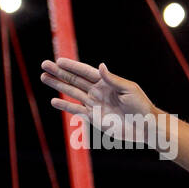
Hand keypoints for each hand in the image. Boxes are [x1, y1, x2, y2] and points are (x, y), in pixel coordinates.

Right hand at [40, 58, 158, 145]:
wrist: (145, 127)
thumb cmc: (141, 106)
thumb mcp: (129, 90)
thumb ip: (113, 79)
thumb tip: (100, 65)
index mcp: (106, 82)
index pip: (85, 71)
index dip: (72, 66)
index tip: (58, 61)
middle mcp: (98, 91)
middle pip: (75, 79)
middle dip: (59, 72)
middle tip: (44, 65)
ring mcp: (94, 104)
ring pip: (72, 92)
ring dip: (58, 85)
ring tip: (44, 78)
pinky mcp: (94, 117)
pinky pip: (76, 110)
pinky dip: (65, 106)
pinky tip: (54, 101)